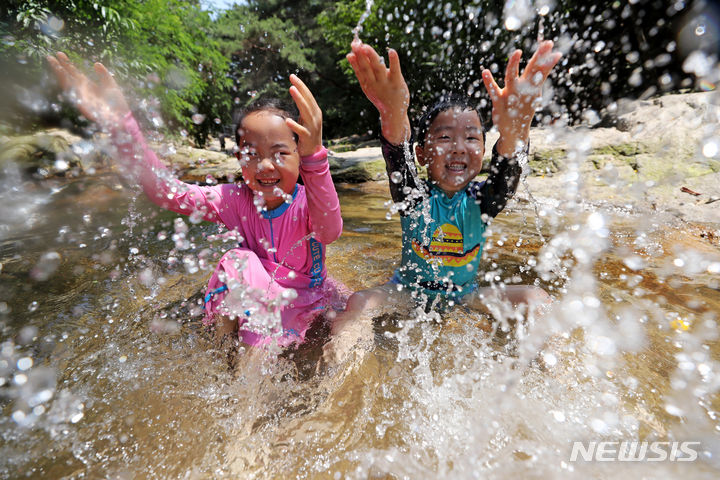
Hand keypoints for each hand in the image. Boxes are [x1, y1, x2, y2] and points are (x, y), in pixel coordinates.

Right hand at [47, 52, 129, 129]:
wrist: (122, 118)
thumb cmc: (117, 103)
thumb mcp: (110, 84)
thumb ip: (103, 74)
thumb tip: (96, 63)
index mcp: (88, 85)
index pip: (74, 72)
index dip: (67, 64)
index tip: (59, 53)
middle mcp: (82, 91)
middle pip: (68, 77)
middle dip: (59, 67)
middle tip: (50, 56)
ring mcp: (81, 98)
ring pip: (68, 85)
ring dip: (60, 75)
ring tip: (54, 65)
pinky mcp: (83, 106)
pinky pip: (74, 96)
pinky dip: (69, 88)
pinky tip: (64, 79)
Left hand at [286, 74, 322, 157]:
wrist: (314, 152)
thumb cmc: (308, 134)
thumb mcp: (306, 119)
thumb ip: (304, 108)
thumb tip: (297, 94)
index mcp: (315, 112)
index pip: (308, 96)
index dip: (301, 86)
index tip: (292, 76)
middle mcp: (315, 117)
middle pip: (308, 100)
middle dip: (300, 88)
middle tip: (292, 78)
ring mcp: (312, 127)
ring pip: (306, 112)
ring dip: (299, 100)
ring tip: (292, 90)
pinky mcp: (308, 137)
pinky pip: (301, 131)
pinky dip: (295, 125)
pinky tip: (288, 121)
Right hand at [346, 40, 410, 143]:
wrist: (394, 112)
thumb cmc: (380, 95)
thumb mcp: (367, 85)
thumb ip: (359, 71)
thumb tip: (350, 55)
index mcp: (367, 84)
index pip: (360, 69)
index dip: (355, 58)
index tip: (352, 46)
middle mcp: (375, 84)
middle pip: (366, 68)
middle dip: (360, 55)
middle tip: (356, 44)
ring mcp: (386, 83)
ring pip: (377, 68)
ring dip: (371, 57)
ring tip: (365, 47)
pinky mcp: (397, 82)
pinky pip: (395, 70)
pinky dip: (393, 61)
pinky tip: (391, 51)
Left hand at [482, 40, 561, 156]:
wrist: (515, 131)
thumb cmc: (524, 107)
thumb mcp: (534, 92)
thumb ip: (539, 75)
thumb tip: (549, 60)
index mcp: (532, 87)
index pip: (541, 70)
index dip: (548, 60)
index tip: (555, 48)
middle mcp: (523, 90)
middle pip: (532, 70)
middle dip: (540, 57)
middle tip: (547, 44)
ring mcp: (510, 95)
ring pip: (511, 77)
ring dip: (514, 65)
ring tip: (517, 52)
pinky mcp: (498, 101)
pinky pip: (493, 90)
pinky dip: (489, 81)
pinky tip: (485, 72)